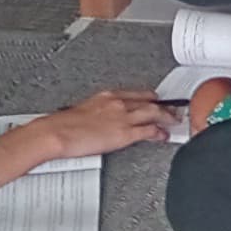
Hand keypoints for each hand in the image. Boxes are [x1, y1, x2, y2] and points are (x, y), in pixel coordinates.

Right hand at [0, 89, 170, 185]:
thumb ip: (95, 114)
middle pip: (149, 102)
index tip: (155, 99)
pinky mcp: (124, 133)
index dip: (149, 97)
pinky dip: (159, 133)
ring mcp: (122, 117)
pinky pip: (148, 131)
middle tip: (172, 110)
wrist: (56, 133)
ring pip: (153, 113)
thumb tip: (98, 121)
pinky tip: (163, 136)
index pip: (135, 94)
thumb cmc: (62, 125)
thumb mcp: (82, 112)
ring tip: (173, 121)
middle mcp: (117, 103)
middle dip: (163, 106)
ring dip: (166, 117)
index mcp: (106, 96)